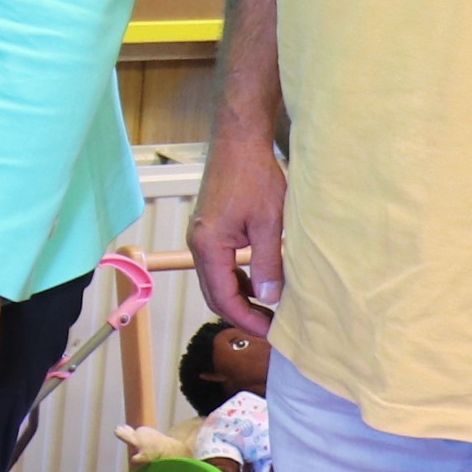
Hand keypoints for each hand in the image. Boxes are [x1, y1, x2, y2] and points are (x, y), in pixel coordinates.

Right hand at [187, 132, 288, 338]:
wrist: (239, 141)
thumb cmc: (254, 176)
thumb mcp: (268, 223)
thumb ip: (268, 263)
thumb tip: (270, 299)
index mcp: (208, 246)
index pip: (223, 298)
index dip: (248, 319)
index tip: (272, 331)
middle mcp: (198, 244)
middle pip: (214, 295)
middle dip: (242, 314)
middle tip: (272, 326)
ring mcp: (201, 236)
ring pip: (216, 281)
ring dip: (239, 298)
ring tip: (268, 308)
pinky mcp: (209, 229)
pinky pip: (218, 265)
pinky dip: (236, 280)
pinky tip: (258, 282)